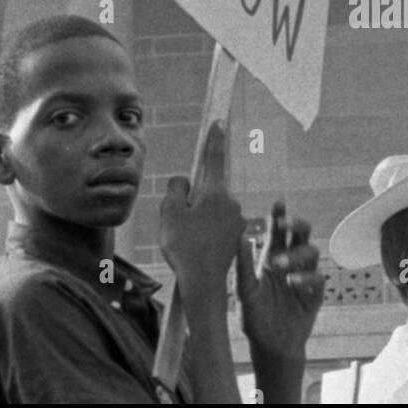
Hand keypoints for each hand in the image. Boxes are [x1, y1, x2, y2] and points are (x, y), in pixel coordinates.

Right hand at [160, 122, 243, 303]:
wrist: (204, 286)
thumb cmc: (185, 247)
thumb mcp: (170, 212)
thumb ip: (177, 189)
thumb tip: (186, 183)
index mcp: (216, 192)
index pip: (214, 158)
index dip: (214, 139)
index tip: (219, 121)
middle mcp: (231, 203)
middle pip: (207, 190)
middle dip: (193, 199)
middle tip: (179, 223)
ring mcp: (237, 222)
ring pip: (211, 210)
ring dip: (199, 218)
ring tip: (187, 241)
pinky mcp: (237, 238)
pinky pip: (216, 226)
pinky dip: (205, 232)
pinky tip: (196, 249)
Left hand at [236, 202, 324, 359]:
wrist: (270, 346)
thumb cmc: (254, 317)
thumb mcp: (244, 292)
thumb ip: (243, 266)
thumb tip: (242, 237)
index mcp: (271, 256)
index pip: (277, 230)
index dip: (279, 215)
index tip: (278, 202)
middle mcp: (289, 262)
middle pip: (301, 234)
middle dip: (296, 224)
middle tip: (285, 225)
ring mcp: (303, 277)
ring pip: (312, 252)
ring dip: (297, 254)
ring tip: (278, 265)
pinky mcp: (314, 295)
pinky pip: (318, 278)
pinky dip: (307, 277)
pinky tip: (293, 283)